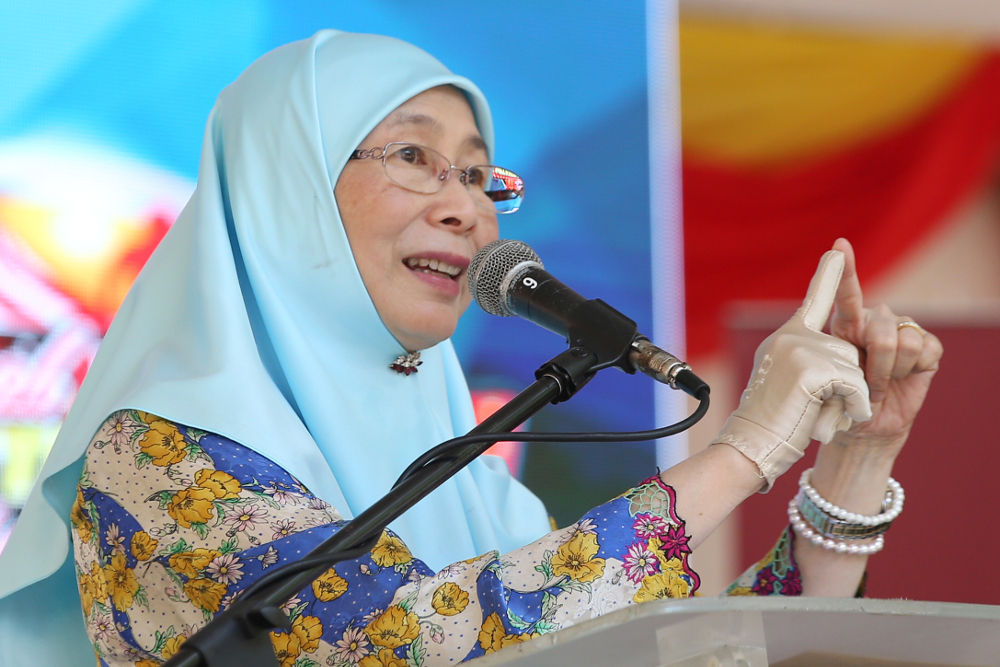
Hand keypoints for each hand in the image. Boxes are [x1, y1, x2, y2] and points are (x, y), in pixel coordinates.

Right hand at [712, 250, 871, 489]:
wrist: (750, 444)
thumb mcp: (790, 381)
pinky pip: (854, 385)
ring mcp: (799, 349)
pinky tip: (832, 419)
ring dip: (847, 399)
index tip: (839, 249)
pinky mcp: (811, 369)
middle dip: (845, 385)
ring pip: (853, 368)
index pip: (815, 300)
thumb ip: (810, 358)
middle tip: (813, 408)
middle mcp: (790, 336)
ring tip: (817, 415)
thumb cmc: (771, 423)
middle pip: (848, 351)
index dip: (830, 275)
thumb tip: (842, 351)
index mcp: (786, 336)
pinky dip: (852, 406)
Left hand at [828, 238, 943, 451]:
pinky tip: (905, 377)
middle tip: (866, 382)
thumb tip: (859, 341)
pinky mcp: (929, 346)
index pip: (845, 294)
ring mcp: (904, 330)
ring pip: (904, 340)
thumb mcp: (829, 380)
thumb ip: (838, 358)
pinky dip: (913, 370)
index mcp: (846, 324)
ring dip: (892, 371)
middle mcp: (876, 320)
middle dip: (874, 363)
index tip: (839, 245)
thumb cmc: (841, 400)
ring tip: (881, 382)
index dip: (845, 270)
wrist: (867, 425)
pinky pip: (926, 349)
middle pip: (881, 328)